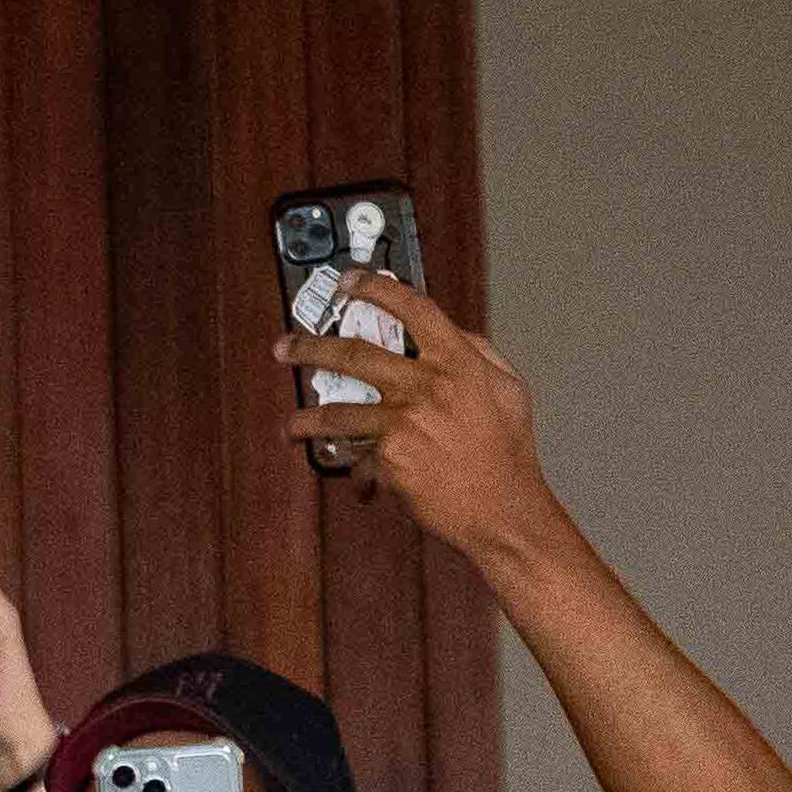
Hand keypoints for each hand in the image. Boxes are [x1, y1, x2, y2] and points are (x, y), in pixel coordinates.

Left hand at [280, 271, 562, 559]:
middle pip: (354, 355)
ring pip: (336, 413)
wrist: (501, 509)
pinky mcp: (387, 459)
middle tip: (285, 348)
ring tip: (290, 428)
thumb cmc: (506, 451)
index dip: (377, 289)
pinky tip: (369, 486)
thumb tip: (448, 332)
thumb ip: (477, 354)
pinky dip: (363, 475)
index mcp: (459, 361)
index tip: (349, 282)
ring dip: (305, 421)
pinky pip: (362, 461)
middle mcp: (426, 386)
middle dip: (310, 348)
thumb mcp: (507, 388)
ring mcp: (403, 422)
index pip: (414, 309)